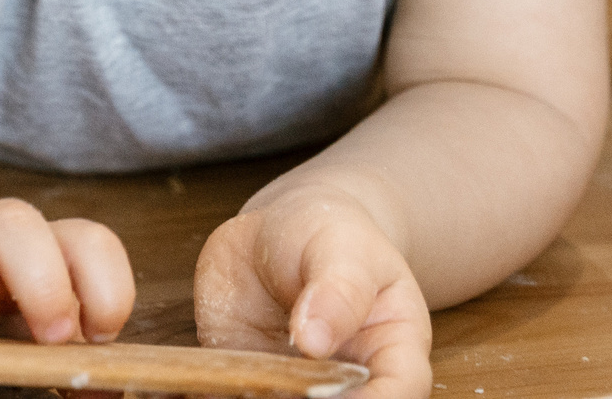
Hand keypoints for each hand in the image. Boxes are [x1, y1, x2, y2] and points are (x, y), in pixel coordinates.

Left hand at [195, 195, 428, 398]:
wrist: (283, 230)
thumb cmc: (330, 235)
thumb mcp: (343, 248)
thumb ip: (337, 289)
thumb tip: (314, 340)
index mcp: (393, 348)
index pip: (401, 390)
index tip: (332, 394)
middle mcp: (348, 379)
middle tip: (281, 384)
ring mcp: (297, 383)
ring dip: (264, 397)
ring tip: (246, 378)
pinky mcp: (251, 376)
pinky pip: (239, 393)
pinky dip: (222, 391)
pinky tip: (210, 381)